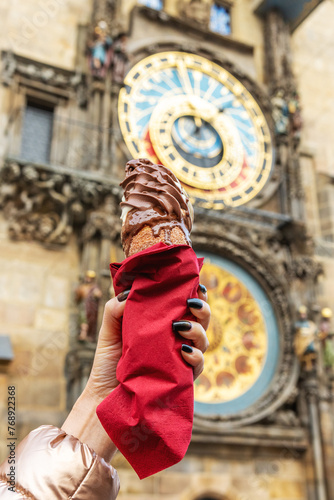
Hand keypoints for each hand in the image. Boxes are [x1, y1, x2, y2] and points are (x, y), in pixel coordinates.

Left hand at [85, 285, 209, 402]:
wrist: (104, 396)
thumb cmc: (108, 362)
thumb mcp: (109, 331)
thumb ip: (115, 309)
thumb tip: (129, 294)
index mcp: (162, 324)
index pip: (184, 306)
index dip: (194, 294)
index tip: (194, 285)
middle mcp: (176, 339)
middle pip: (201, 320)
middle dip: (203, 309)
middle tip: (192, 303)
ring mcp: (180, 358)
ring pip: (203, 340)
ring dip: (197, 330)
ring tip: (180, 326)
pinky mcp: (181, 378)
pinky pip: (198, 365)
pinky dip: (195, 356)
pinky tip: (184, 350)